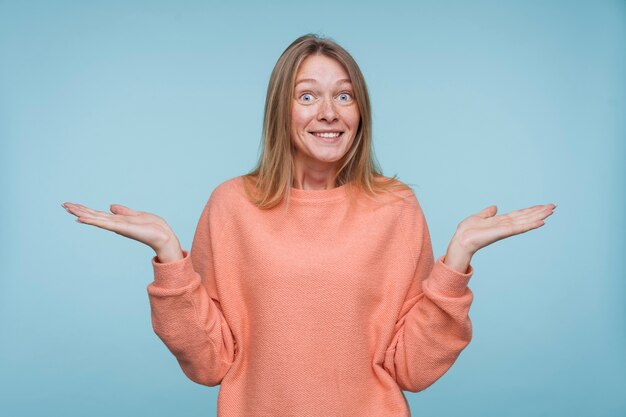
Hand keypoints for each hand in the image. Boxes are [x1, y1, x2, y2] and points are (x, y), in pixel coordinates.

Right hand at [62, 202, 181, 258]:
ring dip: (81, 213)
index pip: (98, 214)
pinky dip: (92, 220)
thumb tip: (111, 206)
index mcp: (118, 220)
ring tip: (67, 208)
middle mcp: (115, 224)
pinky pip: (103, 223)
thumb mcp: (137, 214)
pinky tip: (80, 218)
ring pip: (95, 218)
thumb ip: (123, 211)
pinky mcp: (120, 228)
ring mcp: (116, 226)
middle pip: (93, 215)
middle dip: (79, 210)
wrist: (163, 237)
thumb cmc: (154, 227)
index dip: (86, 209)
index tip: (72, 205)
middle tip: (63, 204)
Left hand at [443, 203, 555, 272]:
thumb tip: (495, 207)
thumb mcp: (478, 217)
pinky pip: (519, 228)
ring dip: (539, 216)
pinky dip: (530, 225)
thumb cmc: (467, 231)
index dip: (530, 210)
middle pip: (526, 217)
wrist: (461, 240)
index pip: (518, 215)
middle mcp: (506, 225)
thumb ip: (487, 213)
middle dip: (539, 212)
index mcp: (500, 222)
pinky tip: (541, 222)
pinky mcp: (504, 232)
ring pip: (526, 221)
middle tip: (553, 206)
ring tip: (551, 211)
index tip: (541, 206)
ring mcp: (506, 229)